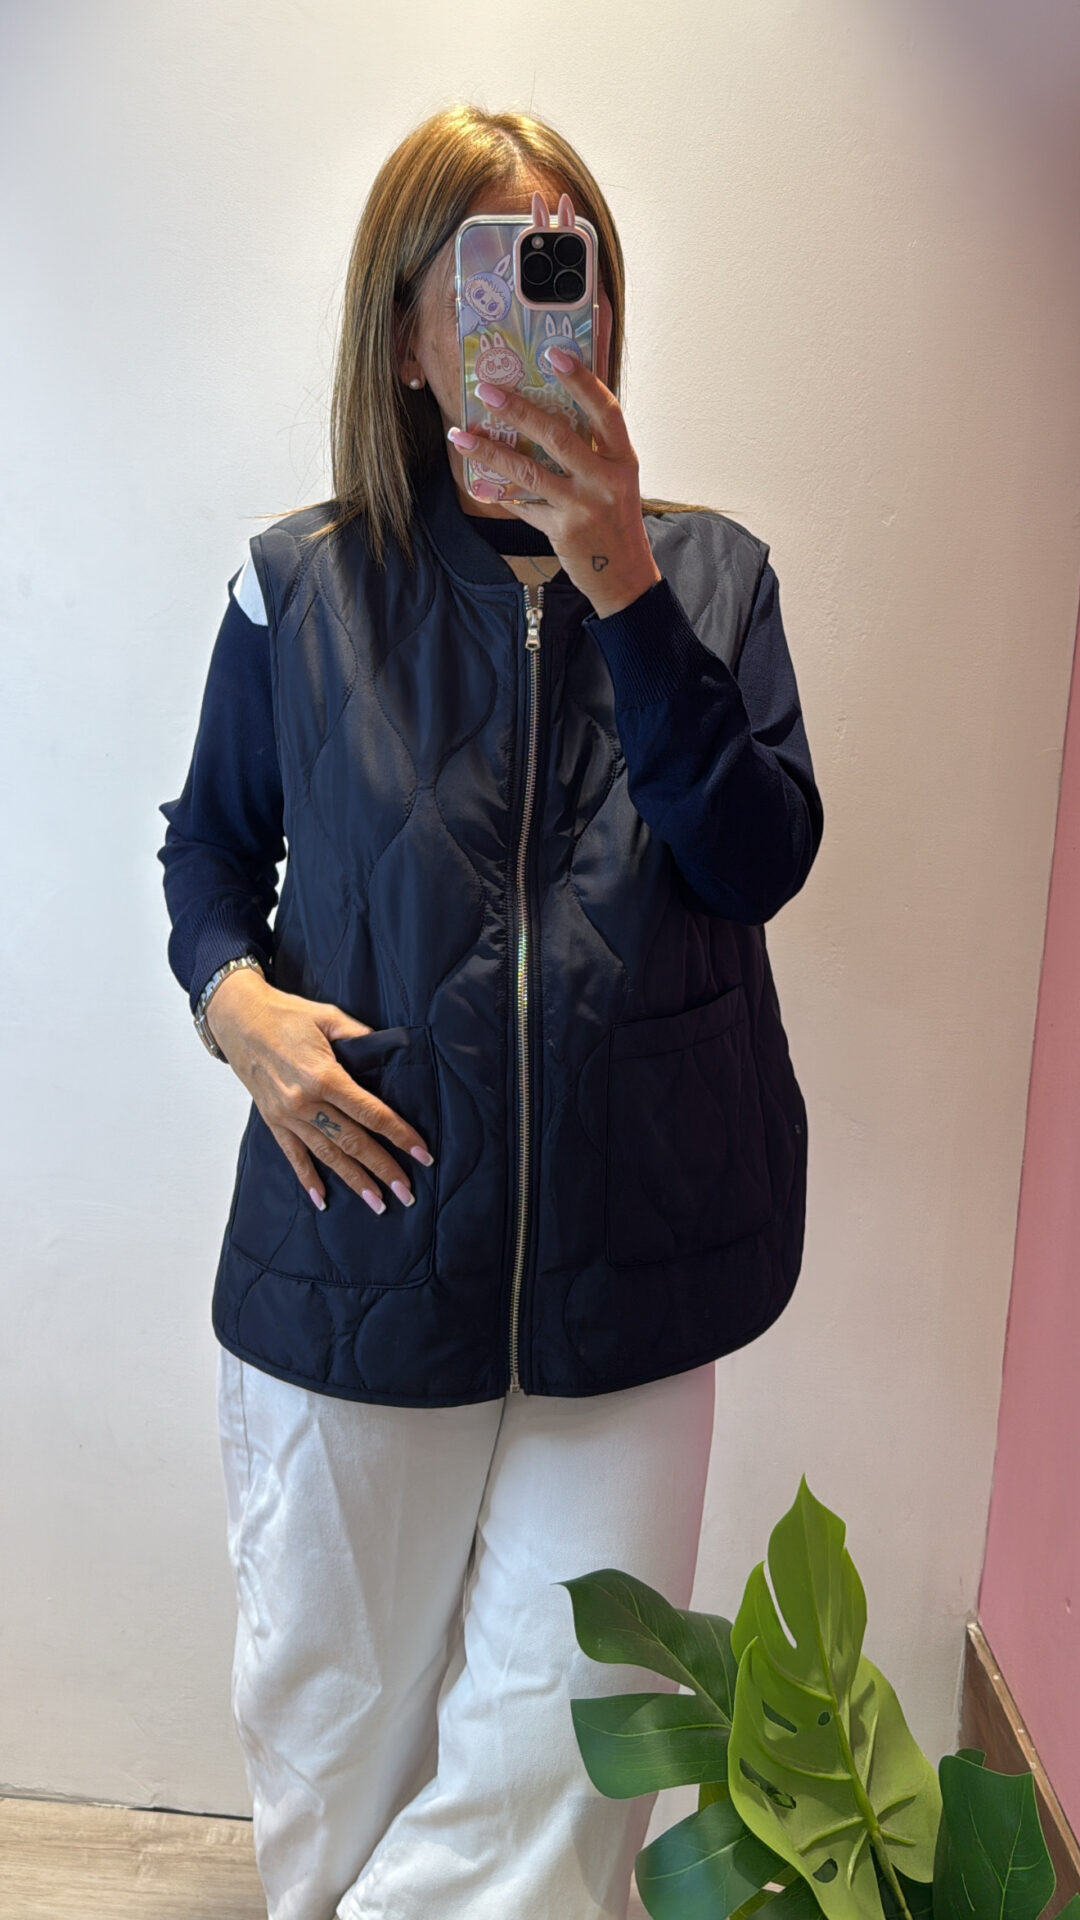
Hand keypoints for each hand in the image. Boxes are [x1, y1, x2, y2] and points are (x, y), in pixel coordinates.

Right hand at [206, 970, 434, 1215]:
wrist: (237, 1018)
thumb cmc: (285, 1014)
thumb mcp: (329, 1017)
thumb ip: (361, 1038)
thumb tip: (391, 1053)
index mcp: (324, 1076)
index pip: (371, 1113)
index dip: (400, 1135)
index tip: (422, 1154)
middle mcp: (305, 1102)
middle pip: (353, 1142)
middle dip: (383, 1169)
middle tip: (407, 1193)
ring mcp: (287, 1115)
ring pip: (328, 1155)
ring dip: (354, 1181)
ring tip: (378, 1204)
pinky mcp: (272, 1120)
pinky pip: (293, 1155)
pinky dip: (308, 1178)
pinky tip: (322, 1200)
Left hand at [447, 189, 661, 619]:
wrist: (625, 577)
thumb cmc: (615, 516)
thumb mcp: (616, 473)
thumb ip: (594, 437)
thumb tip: (568, 388)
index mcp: (623, 456)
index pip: (605, 409)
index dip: (582, 378)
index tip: (556, 351)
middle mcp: (607, 478)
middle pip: (560, 435)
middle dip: (520, 409)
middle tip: (488, 387)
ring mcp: (584, 507)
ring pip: (531, 471)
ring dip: (492, 450)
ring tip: (462, 431)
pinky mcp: (563, 532)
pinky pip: (522, 506)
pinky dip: (498, 492)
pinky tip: (475, 479)